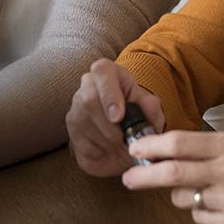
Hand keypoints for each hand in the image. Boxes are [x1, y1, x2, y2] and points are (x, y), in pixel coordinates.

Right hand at [66, 58, 166, 177]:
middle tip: (124, 139)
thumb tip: (148, 103)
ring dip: (107, 141)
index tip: (118, 117)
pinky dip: (101, 152)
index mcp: (110, 74)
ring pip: (84, 123)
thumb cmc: (139, 120)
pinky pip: (81, 143)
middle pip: (89, 99)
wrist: (128, 142)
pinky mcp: (71, 131)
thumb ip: (151, 108)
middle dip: (109, 125)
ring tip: (122, 145)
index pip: (102, 70)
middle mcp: (88, 86)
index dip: (109, 93)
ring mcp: (76, 108)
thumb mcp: (151, 114)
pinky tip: (111, 150)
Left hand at [121, 130, 223, 223]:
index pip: (180, 143)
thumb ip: (202, 149)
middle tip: (127, 179)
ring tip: (211, 193)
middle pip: (174, 173)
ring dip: (184, 197)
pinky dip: (203, 214)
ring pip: (183, 199)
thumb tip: (157, 150)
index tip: (133, 149)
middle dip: (144, 176)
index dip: (152, 146)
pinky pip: (199, 219)